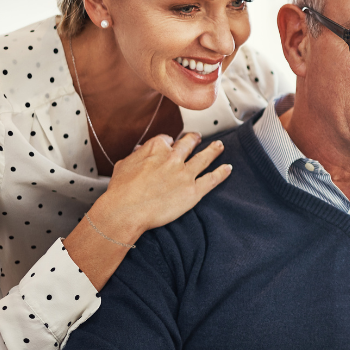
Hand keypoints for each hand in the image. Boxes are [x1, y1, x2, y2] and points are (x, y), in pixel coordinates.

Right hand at [89, 133, 230, 241]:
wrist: (126, 210)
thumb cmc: (121, 191)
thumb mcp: (123, 164)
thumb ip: (136, 155)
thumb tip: (141, 149)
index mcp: (156, 148)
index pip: (167, 140)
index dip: (169, 143)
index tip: (171, 144)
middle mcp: (173, 158)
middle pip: (188, 144)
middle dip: (194, 139)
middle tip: (197, 138)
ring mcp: (185, 173)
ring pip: (204, 157)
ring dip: (214, 150)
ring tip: (219, 145)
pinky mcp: (194, 190)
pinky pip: (212, 178)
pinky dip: (222, 173)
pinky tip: (228, 168)